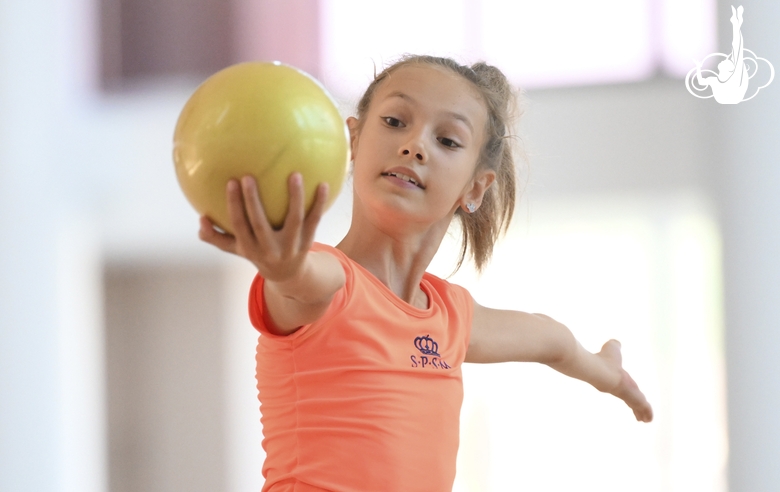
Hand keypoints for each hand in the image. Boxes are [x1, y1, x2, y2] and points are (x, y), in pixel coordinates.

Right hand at [199, 173, 328, 282]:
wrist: (288, 275)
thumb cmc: (257, 252)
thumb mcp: (236, 249)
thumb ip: (216, 236)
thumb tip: (200, 220)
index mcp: (250, 248)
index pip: (239, 225)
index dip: (235, 205)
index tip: (232, 181)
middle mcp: (270, 249)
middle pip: (260, 224)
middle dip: (253, 201)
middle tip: (248, 176)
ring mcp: (291, 246)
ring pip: (294, 220)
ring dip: (294, 198)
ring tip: (294, 174)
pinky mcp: (308, 241)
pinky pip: (314, 220)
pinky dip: (319, 203)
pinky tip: (323, 184)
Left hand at [597, 340, 652, 422]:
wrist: (599, 371)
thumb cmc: (603, 359)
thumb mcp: (612, 349)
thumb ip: (613, 346)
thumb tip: (615, 342)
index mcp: (619, 379)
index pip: (625, 389)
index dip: (629, 394)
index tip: (630, 399)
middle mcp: (623, 389)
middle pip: (631, 400)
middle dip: (636, 407)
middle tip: (639, 416)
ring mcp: (628, 394)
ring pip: (637, 405)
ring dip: (642, 412)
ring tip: (646, 420)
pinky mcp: (634, 398)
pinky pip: (643, 406)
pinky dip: (647, 412)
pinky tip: (648, 419)